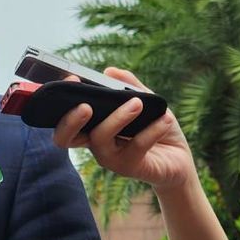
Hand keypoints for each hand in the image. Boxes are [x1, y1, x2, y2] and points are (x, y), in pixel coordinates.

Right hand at [52, 67, 195, 193]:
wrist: (178, 158)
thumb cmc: (156, 128)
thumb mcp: (146, 101)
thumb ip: (128, 86)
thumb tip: (109, 71)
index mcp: (91, 127)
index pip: (64, 118)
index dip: (61, 101)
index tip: (71, 79)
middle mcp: (94, 143)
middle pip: (65, 138)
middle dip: (70, 120)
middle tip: (85, 105)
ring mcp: (110, 158)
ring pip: (100, 139)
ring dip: (117, 118)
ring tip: (137, 103)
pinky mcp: (129, 168)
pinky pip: (136, 147)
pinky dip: (151, 130)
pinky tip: (165, 119)